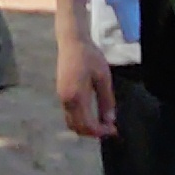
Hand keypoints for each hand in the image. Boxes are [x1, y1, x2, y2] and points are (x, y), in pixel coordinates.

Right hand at [55, 26, 117, 141]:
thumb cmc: (89, 56)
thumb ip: (106, 100)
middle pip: (78, 127)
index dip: (101, 131)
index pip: (88, 124)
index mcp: (77, 97)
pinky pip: (69, 115)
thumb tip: (110, 120)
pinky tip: (92, 115)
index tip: (114, 130)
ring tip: (102, 123)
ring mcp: (61, 97)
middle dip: (94, 133)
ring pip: (71, 122)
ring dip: (86, 127)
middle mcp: (66, 100)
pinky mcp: (61, 94)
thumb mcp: (103, 77)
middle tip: (110, 128)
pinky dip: (80, 120)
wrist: (72, 41)